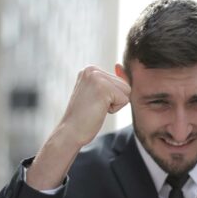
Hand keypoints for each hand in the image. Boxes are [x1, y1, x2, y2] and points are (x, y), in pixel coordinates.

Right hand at [27, 66, 129, 189]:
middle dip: (114, 100)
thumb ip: (110, 81)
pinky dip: (114, 109)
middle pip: (124, 85)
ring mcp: (97, 77)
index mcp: (89, 69)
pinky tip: (98, 110)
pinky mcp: (104, 88)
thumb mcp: (97, 94)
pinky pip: (125, 100)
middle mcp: (92, 69)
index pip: (119, 81)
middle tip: (94, 106)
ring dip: (115, 104)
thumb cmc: (84, 116)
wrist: (70, 132)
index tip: (93, 102)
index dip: (111, 97)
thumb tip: (121, 65)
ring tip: (96, 107)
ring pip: (126, 91)